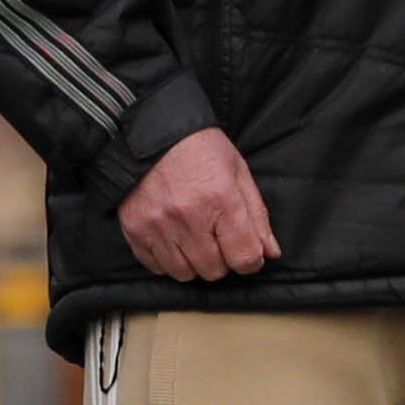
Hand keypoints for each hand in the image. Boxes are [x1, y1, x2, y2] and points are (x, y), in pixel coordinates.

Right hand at [117, 128, 278, 282]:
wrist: (151, 131)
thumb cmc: (200, 148)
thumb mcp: (238, 172)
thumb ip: (257, 216)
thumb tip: (270, 253)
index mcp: (221, 200)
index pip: (244, 257)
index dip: (251, 260)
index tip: (246, 251)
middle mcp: (188, 217)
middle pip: (214, 271)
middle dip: (221, 259)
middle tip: (217, 237)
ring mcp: (158, 225)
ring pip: (184, 273)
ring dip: (193, 262)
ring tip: (193, 236)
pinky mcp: (135, 229)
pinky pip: (156, 266)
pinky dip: (167, 259)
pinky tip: (172, 238)